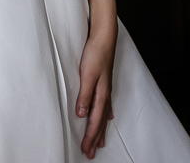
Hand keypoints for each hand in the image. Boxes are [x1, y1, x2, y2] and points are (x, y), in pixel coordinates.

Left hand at [76, 26, 115, 158]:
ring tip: (100, 142)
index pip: (94, 120)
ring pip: (104, 114)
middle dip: (95, 138)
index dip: (90, 136)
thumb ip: (84, 95)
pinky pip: (106, 104)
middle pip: (100, 121)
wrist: (104, 37)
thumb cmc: (95, 53)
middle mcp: (105, 93)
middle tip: (91, 153)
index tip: (86, 150)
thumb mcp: (87, 75)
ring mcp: (106, 88)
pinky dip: (106, 114)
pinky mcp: (104, 82)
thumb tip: (82, 114)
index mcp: (101, 94)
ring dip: (100, 129)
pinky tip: (108, 117)